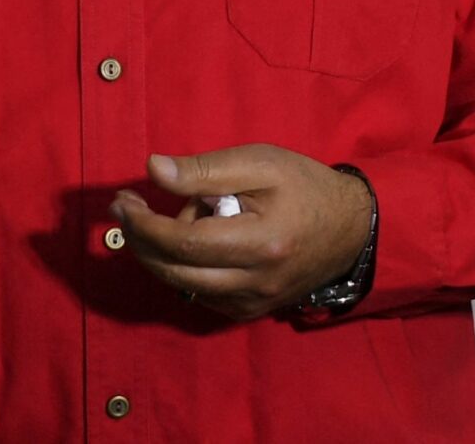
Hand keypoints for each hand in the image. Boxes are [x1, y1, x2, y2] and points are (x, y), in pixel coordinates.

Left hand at [108, 144, 372, 321]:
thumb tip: (153, 171)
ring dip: (160, 253)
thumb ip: (205, 170)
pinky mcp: (250, 311)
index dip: (144, 224)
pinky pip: (200, 295)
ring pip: (182, 286)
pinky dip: (183, 268)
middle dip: (140, 239)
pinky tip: (194, 239)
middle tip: (125, 207)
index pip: (182, 243)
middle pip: (174, 271)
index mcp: (259, 243)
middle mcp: (253, 283)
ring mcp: (252, 304)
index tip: (123, 201)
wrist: (351, 229)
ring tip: (174, 214)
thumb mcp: (259, 162)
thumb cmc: (305, 186)